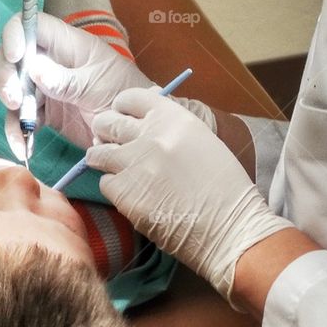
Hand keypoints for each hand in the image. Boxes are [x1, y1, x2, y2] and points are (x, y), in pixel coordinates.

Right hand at [0, 10, 154, 157]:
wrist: (136, 128)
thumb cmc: (125, 93)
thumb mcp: (99, 85)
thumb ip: (67, 80)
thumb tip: (35, 70)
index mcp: (66, 44)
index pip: (30, 25)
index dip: (15, 35)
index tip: (14, 57)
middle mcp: (51, 61)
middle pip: (13, 57)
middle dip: (5, 76)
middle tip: (13, 99)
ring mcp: (46, 87)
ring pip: (13, 89)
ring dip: (11, 108)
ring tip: (22, 129)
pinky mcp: (45, 112)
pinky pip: (22, 118)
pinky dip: (18, 133)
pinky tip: (24, 148)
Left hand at [88, 88, 293, 304]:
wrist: (229, 228)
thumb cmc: (224, 187)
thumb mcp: (202, 140)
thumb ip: (171, 125)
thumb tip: (143, 113)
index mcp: (173, 118)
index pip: (130, 98)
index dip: (122, 108)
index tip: (122, 117)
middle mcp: (150, 135)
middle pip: (107, 123)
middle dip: (106, 132)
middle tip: (112, 143)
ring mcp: (134, 163)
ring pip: (97, 153)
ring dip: (103, 160)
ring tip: (116, 170)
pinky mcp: (124, 193)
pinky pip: (105, 183)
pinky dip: (114, 189)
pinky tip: (132, 196)